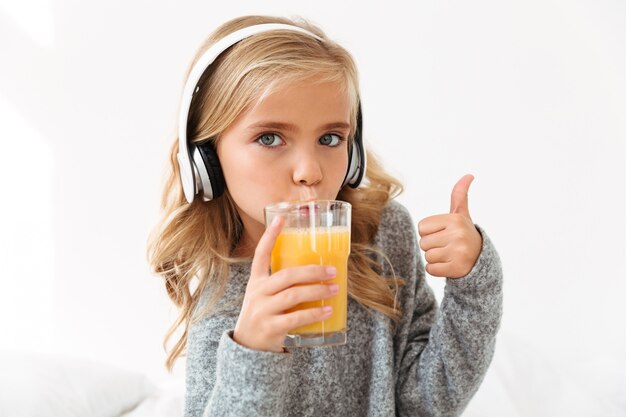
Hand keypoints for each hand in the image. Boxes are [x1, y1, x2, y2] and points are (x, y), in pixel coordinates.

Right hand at [233, 216, 337, 352]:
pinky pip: (296, 318)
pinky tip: (327, 310)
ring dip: (317, 291)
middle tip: (332, 271)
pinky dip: (314, 314)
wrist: (247, 348)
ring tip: (334, 289)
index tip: (281, 218)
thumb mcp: (265, 295)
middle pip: (287, 275)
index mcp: (256, 281)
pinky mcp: (270, 328)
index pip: (261, 254)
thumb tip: (317, 271)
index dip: (270, 235)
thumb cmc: (264, 315)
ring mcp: (263, 310)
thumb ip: (283, 284)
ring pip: (293, 295)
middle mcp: (258, 293)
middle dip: (312, 272)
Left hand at [417, 174, 482, 278]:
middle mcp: (458, 235)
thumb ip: (459, 194)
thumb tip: (468, 175)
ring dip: (435, 258)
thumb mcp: (461, 214)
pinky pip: (431, 270)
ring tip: (449, 254)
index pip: (422, 227)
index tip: (444, 232)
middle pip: (423, 243)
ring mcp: (458, 253)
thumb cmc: (463, 233)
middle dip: (432, 245)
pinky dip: (437, 270)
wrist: (480, 259)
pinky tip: (450, 264)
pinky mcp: (457, 269)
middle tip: (447, 245)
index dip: (429, 232)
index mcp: (455, 220)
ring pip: (427, 257)